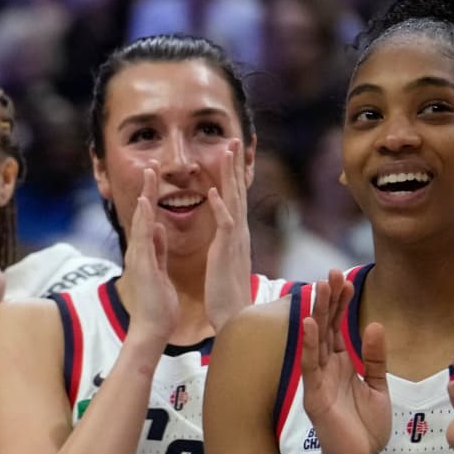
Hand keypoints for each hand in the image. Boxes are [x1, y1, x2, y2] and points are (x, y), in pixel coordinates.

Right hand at [120, 167, 176, 348]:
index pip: (149, 218)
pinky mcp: (142, 264)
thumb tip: (156, 227)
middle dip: (146, 188)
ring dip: (144, 195)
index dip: (152, 195)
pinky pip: (143, 238)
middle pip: (142, 213)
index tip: (156, 175)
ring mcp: (138, 256)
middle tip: (150, 163)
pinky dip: (144, 219)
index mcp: (146, 251)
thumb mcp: (160, 269)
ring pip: (141, 220)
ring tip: (148, 174)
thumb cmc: (158, 302)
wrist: (153, 327)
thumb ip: (157, 248)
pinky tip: (146, 203)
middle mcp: (139, 250)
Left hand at [202, 140, 253, 331]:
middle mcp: (238, 231)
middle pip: (237, 190)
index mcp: (234, 233)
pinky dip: (220, 206)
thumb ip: (225, 243)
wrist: (233, 314)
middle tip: (233, 139)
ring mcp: (234, 239)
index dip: (232, 175)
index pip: (234, 197)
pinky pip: (225, 224)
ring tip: (228, 151)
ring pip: (234, 199)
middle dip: (234, 165)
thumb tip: (226, 233)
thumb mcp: (223, 259)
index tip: (228, 154)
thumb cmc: (226, 291)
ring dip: (230, 174)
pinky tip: (214, 190)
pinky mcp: (227, 250)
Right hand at [300, 273, 390, 453]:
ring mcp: (318, 381)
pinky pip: (310, 366)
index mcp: (341, 366)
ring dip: (317, 314)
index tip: (343, 279)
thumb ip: (374, 358)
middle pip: (325, 328)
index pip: (338, 328)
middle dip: (328, 301)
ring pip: (316, 341)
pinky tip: (310, 324)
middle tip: (330, 273)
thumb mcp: (377, 385)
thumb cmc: (363, 428)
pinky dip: (309, 345)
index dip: (340, 304)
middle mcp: (326, 369)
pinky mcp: (314, 396)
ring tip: (319, 288)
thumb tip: (372, 326)